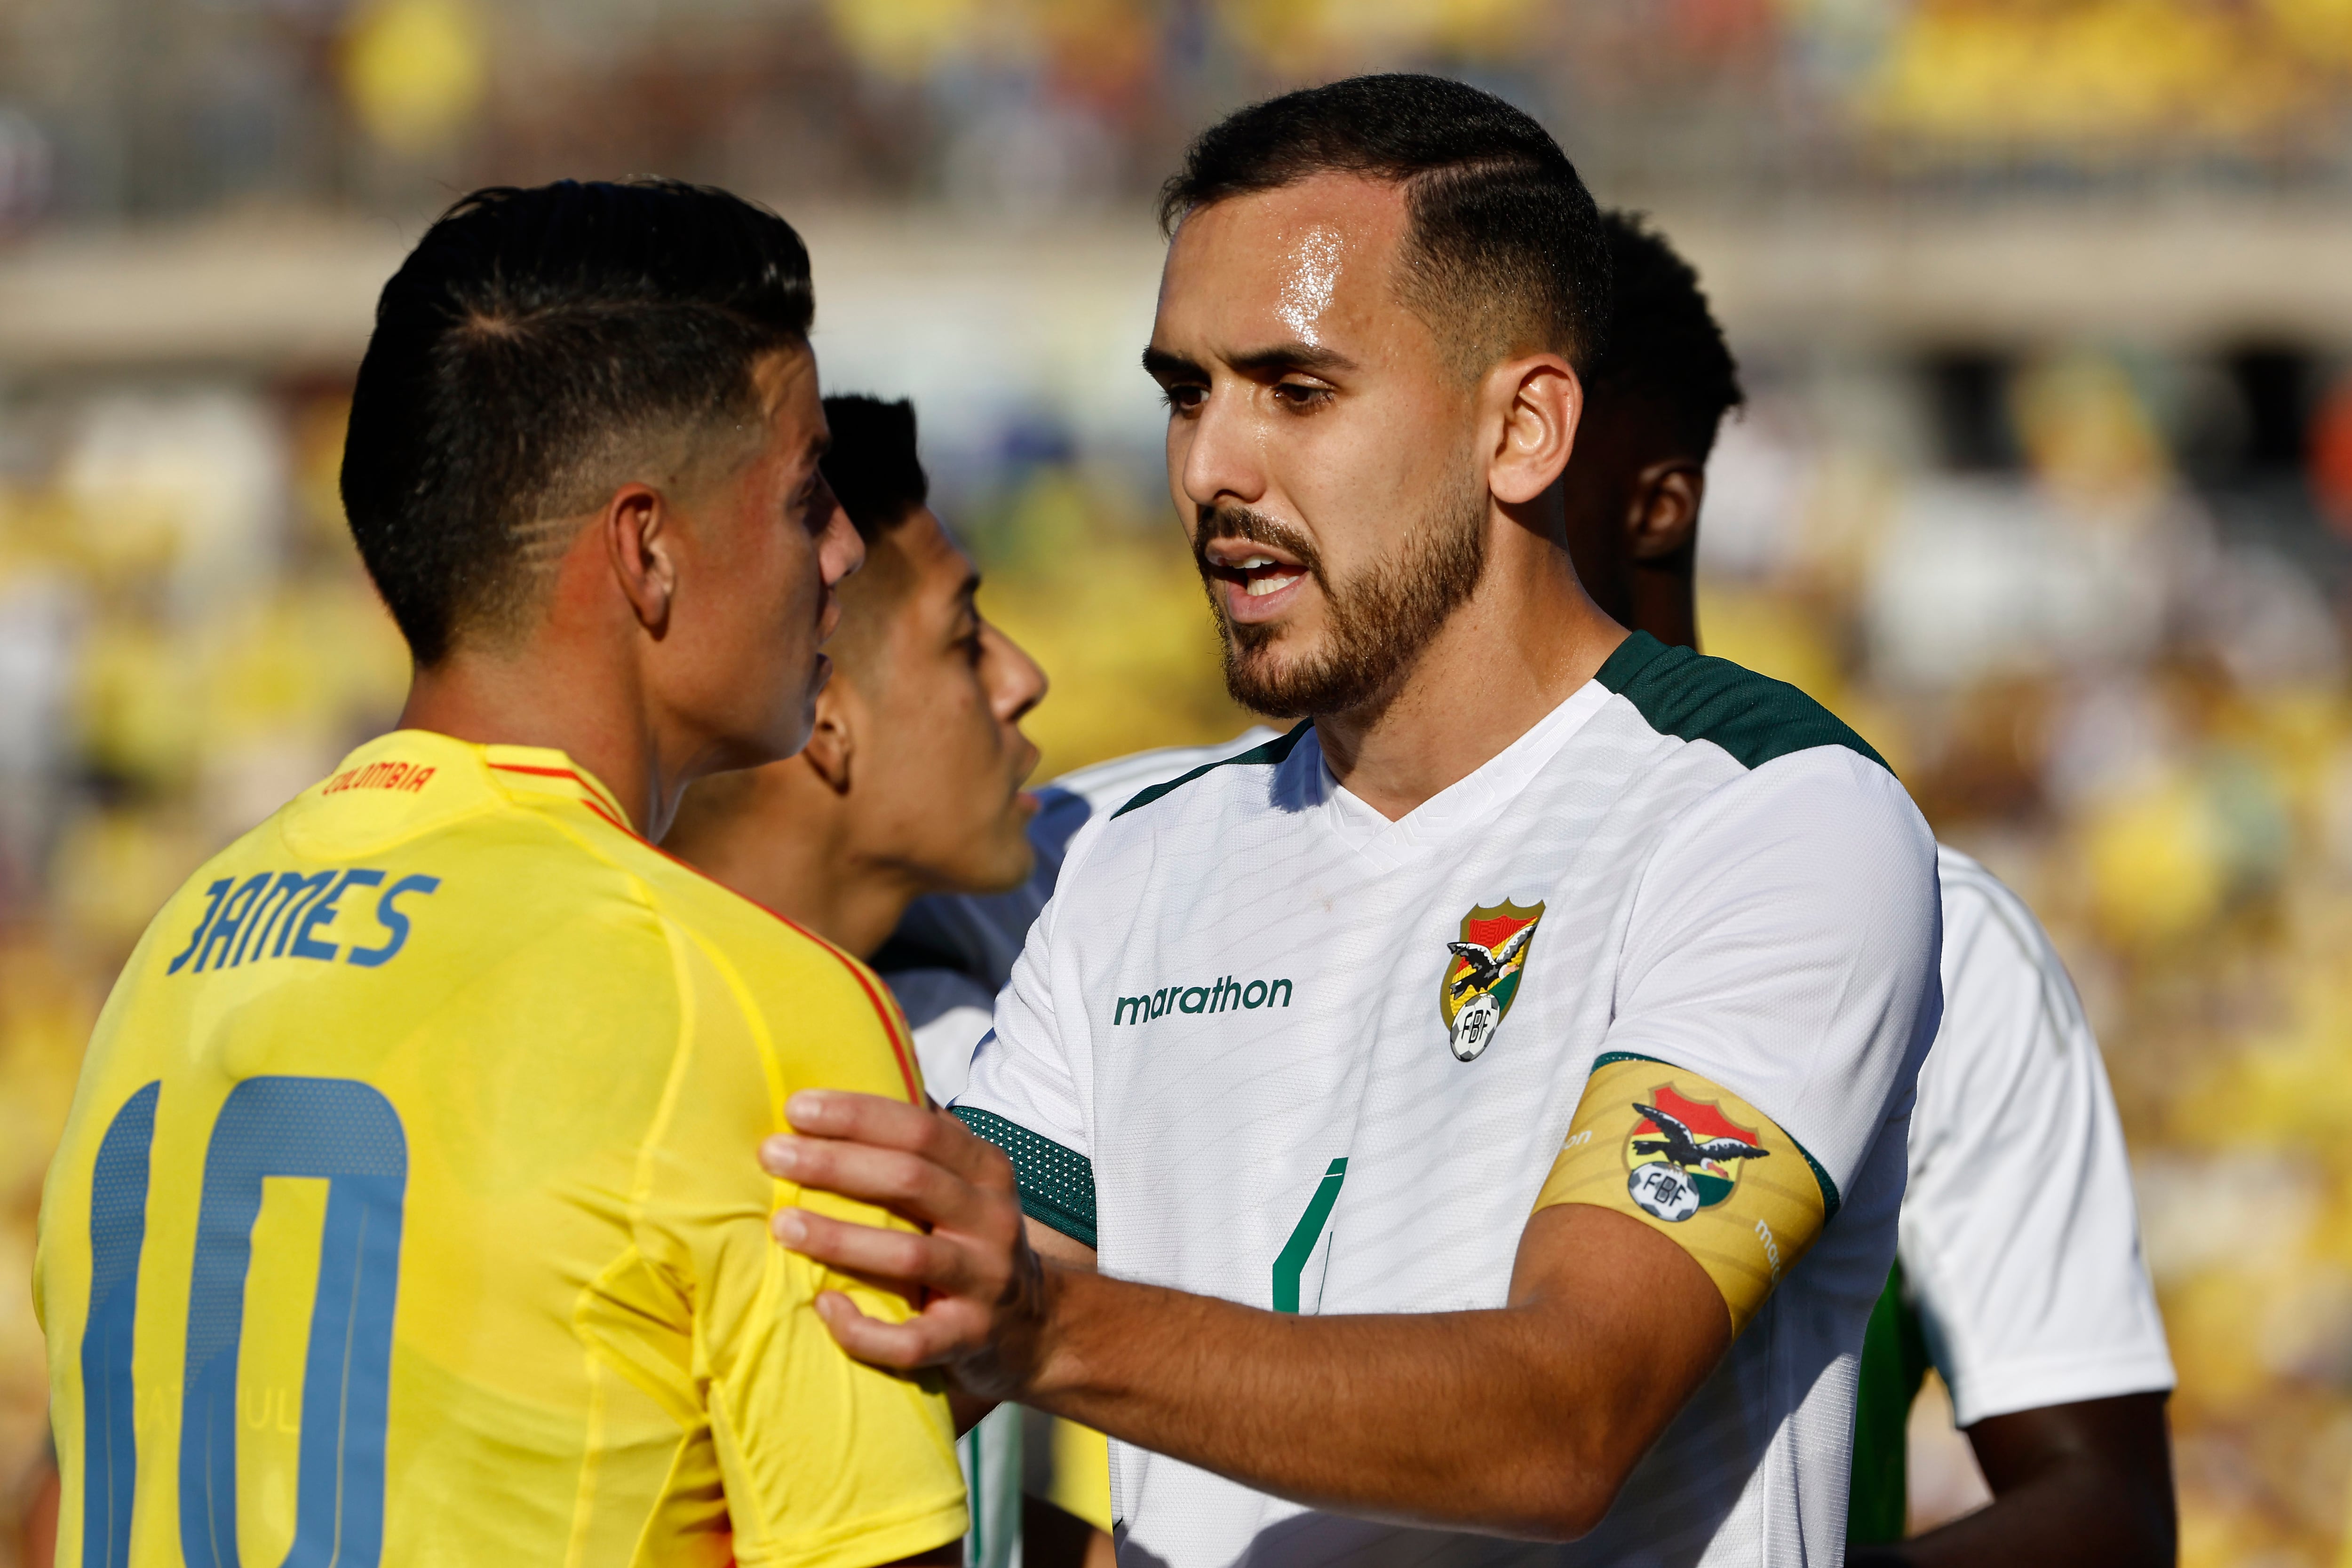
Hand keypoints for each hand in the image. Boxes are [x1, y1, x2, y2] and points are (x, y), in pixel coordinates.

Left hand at [763, 1090, 1050, 1396]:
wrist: (1034, 1325)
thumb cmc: (974, 1239)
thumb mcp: (967, 1180)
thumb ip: (925, 1137)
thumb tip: (864, 1073)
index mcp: (985, 1171)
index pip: (921, 1129)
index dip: (857, 1115)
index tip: (797, 1108)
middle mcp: (991, 1219)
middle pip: (912, 1179)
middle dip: (835, 1163)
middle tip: (773, 1155)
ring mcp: (984, 1280)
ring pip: (909, 1255)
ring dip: (839, 1238)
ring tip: (782, 1225)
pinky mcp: (968, 1337)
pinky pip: (912, 1340)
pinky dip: (864, 1329)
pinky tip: (825, 1307)